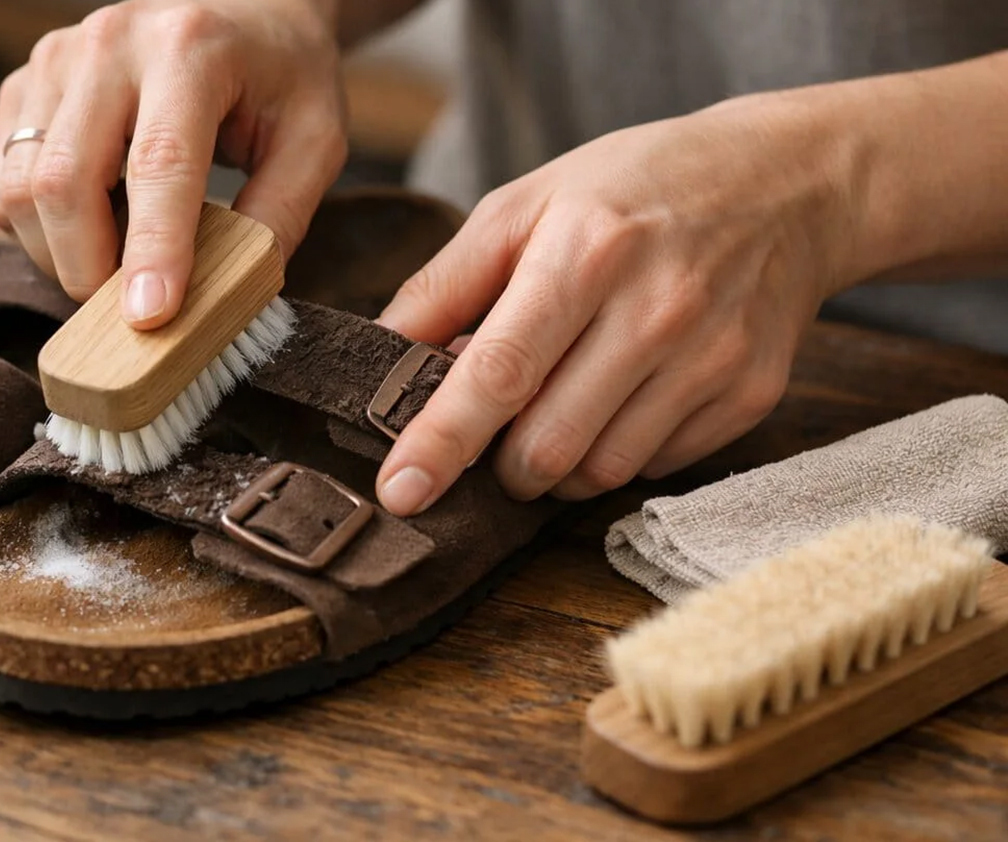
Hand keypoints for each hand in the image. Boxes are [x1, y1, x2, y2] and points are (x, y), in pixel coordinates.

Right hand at [0, 0, 348, 328]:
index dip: (151, 248)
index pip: (158, 162)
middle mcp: (108, 43)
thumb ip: (279, 214)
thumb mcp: (315, 139)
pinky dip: (39, 229)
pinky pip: (4, 185)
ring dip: (60, 254)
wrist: (241, 10)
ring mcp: (54, 60)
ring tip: (117, 258)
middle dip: (89, 268)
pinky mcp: (23, 85)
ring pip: (20, 190)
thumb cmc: (279, 77)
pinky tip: (93, 222)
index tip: (149, 317)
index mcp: (189, 47)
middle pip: (65, 181)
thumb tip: (227, 294)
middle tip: (131, 307)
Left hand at [374, 94, 864, 513]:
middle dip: (498, 464)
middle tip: (493, 431)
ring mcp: (710, 359)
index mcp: (585, 254)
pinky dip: (615, 454)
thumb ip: (447, 284)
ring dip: (553, 467)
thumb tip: (380, 354)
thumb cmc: (634, 190)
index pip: (500, 372)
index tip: (400, 491)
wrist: (789, 183)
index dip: (443, 440)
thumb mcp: (528, 204)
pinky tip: (619, 400)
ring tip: (554, 410)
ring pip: (598, 472)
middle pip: (547, 445)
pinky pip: (653, 468)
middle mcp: (655, 311)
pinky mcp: (748, 395)